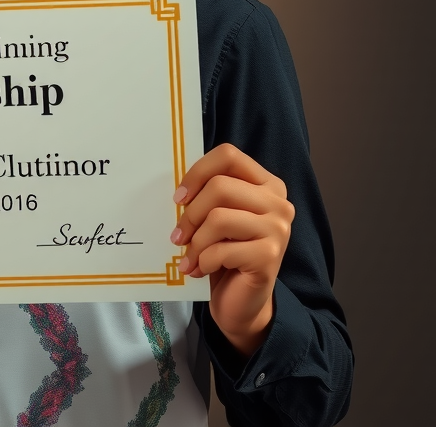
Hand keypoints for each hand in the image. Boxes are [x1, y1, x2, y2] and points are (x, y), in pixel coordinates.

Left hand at [170, 143, 294, 355]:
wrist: (243, 301)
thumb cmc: (226, 252)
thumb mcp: (218, 215)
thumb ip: (208, 194)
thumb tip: (179, 187)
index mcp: (266, 183)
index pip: (228, 156)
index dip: (197, 172)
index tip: (179, 197)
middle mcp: (278, 202)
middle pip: (219, 186)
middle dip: (191, 213)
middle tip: (179, 235)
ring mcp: (278, 229)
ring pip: (218, 218)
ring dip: (196, 241)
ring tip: (189, 255)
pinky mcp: (270, 256)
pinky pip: (221, 249)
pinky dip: (203, 260)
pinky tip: (201, 269)